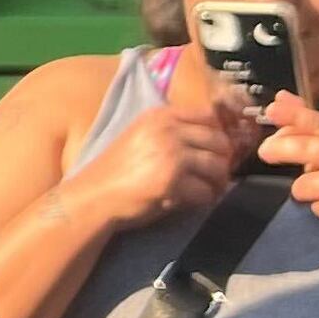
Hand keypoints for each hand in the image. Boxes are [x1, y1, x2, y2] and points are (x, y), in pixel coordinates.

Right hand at [69, 103, 238, 231]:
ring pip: (217, 166)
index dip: (216, 135)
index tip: (214, 151)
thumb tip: (210, 140)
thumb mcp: (141, 136)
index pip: (207, 116)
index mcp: (160, 116)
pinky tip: (197, 201)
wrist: (94, 195)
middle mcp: (168, 130)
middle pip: (218, 141)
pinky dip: (205, 199)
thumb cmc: (116, 169)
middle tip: (218, 175)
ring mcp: (171, 155)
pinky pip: (205, 191)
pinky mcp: (173, 182)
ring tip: (211, 190)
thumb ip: (170, 131)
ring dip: (217, 182)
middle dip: (223, 160)